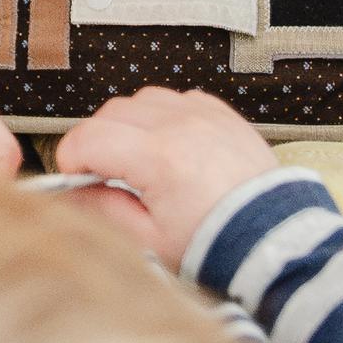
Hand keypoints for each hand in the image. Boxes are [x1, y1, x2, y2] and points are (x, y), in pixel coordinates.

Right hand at [54, 86, 281, 268]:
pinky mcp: (222, 114)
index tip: (76, 177)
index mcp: (159, 159)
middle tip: (107, 173)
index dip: (71, 159)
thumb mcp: (149, 240)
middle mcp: (180, 126)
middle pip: (111, 113)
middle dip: (99, 141)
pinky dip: (165, 117)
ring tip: (141, 159)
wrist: (271, 239)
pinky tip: (170, 146)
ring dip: (131, 124)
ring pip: (142, 99)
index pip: (88, 138)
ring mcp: (204, 115)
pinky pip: (178, 99)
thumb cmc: (216, 243)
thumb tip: (74, 190)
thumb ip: (104, 209)